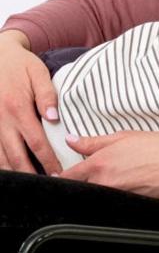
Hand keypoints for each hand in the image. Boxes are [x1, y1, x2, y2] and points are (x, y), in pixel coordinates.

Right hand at [0, 30, 61, 173]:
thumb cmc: (20, 63)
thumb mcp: (37, 73)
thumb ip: (47, 96)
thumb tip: (54, 119)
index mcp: (19, 109)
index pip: (37, 143)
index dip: (48, 161)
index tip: (59, 174)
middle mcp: (3, 121)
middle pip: (16, 157)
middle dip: (31, 175)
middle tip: (45, 188)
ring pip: (1, 158)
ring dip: (15, 173)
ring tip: (28, 186)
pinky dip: (1, 162)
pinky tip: (10, 171)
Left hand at [58, 131, 158, 198]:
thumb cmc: (158, 148)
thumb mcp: (123, 136)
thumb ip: (94, 141)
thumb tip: (72, 140)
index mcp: (99, 164)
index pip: (69, 176)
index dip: (60, 177)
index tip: (57, 176)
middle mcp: (104, 183)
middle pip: (79, 189)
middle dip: (77, 184)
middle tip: (83, 177)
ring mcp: (114, 197)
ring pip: (94, 196)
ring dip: (94, 189)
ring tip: (107, 179)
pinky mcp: (125, 206)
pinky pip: (108, 203)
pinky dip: (108, 197)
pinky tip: (120, 187)